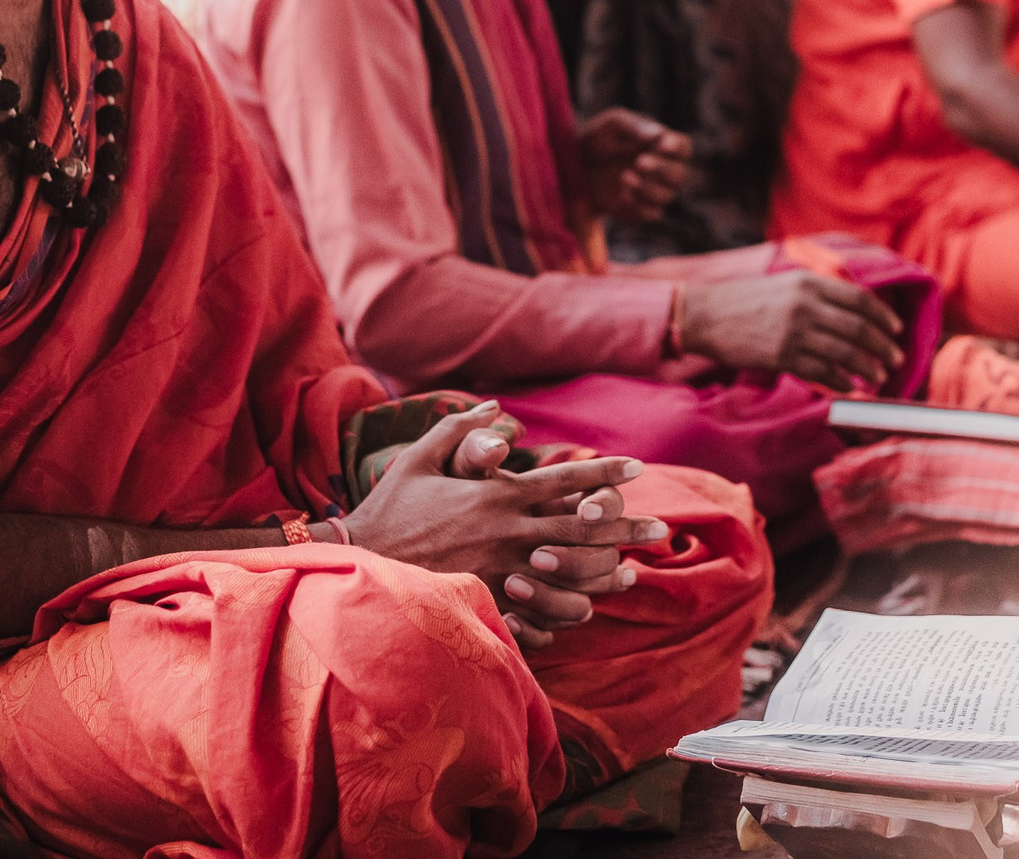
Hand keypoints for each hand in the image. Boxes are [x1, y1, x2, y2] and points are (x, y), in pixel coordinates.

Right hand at [338, 403, 667, 650]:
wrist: (356, 560)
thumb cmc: (389, 508)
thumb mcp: (420, 458)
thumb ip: (460, 429)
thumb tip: (496, 408)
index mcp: (498, 495)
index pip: (564, 480)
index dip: (603, 472)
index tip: (638, 467)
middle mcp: (507, 532)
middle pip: (580, 528)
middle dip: (625, 526)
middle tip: (662, 528)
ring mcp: (501, 570)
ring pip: (569, 571)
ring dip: (605, 571)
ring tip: (635, 570)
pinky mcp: (489, 602)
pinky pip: (540, 609)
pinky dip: (567, 609)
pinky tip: (588, 608)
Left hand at [579, 108, 692, 223]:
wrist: (571, 167)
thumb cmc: (596, 138)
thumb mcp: (611, 124)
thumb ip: (634, 126)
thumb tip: (659, 133)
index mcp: (661, 144)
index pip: (683, 147)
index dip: (677, 147)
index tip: (662, 145)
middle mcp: (662, 170)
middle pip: (680, 174)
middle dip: (662, 169)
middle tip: (638, 162)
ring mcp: (652, 191)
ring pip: (667, 196)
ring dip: (648, 188)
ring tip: (624, 177)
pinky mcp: (638, 210)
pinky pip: (652, 214)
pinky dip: (641, 207)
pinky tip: (622, 195)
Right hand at [681, 271, 905, 390]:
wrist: (704, 315)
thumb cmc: (746, 301)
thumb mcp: (785, 284)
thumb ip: (819, 292)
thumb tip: (857, 309)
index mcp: (809, 283)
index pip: (860, 299)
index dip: (884, 317)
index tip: (896, 330)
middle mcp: (805, 305)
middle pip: (859, 328)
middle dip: (883, 346)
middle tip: (896, 359)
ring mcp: (794, 331)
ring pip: (845, 352)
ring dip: (868, 367)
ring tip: (878, 376)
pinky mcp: (782, 356)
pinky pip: (823, 372)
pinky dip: (842, 381)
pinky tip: (851, 386)